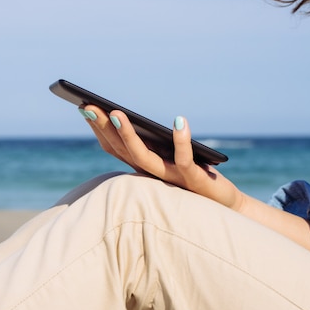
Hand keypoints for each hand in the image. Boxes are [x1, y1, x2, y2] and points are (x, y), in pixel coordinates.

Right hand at [79, 105, 243, 209]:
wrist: (224, 203)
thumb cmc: (197, 175)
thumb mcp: (171, 154)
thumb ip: (155, 142)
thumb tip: (134, 116)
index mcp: (144, 166)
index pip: (115, 148)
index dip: (99, 129)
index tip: (85, 106)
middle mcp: (152, 174)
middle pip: (122, 151)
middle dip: (104, 127)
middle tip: (89, 105)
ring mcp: (171, 178)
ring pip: (143, 158)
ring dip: (128, 135)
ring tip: (118, 112)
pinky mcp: (193, 180)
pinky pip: (184, 160)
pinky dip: (181, 140)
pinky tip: (179, 120)